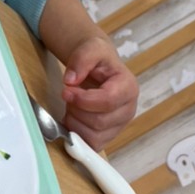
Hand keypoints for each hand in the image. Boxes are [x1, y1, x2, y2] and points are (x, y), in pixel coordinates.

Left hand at [61, 33, 139, 150]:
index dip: (83, 99)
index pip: (108, 101)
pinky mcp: (108, 136)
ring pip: (94, 136)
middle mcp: (128, 109)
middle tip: (67, 95)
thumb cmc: (97, 59)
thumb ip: (81, 60)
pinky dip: (77, 134)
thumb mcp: (90, 48)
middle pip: (100, 121)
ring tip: (72, 105)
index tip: (65, 90)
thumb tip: (70, 80)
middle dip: (76, 110)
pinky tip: (73, 117)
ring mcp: (119, 126)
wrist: (99, 67)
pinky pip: (91, 145)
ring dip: (75, 122)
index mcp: (128, 87)